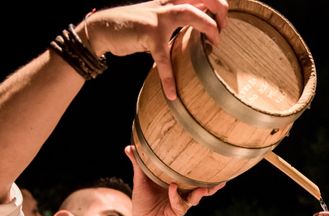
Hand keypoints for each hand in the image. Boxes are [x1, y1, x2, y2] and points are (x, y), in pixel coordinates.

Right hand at [85, 0, 228, 98]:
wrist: (103, 29)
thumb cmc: (134, 27)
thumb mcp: (158, 20)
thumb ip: (176, 22)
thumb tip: (198, 33)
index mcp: (172, 1)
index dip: (218, 5)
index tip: (223, 24)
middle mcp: (167, 4)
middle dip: (220, 9)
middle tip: (224, 29)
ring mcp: (158, 17)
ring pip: (189, 13)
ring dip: (208, 26)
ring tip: (215, 44)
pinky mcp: (148, 34)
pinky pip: (163, 57)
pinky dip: (168, 76)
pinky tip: (171, 93)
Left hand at [125, 145, 224, 215]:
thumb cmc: (143, 199)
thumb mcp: (141, 180)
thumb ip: (138, 164)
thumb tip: (129, 147)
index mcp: (177, 183)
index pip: (192, 176)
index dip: (203, 170)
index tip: (212, 160)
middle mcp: (183, 192)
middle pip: (202, 187)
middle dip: (213, 184)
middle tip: (223, 178)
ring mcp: (182, 202)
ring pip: (197, 196)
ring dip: (203, 191)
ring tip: (207, 187)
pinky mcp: (178, 211)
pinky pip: (180, 202)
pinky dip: (175, 195)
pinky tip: (172, 187)